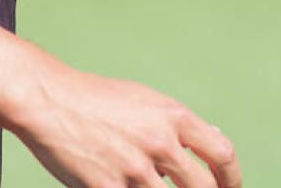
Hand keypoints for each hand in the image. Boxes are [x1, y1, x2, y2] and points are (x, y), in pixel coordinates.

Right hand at [14, 64, 240, 187]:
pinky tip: (119, 184)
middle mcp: (159, 142)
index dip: (232, 179)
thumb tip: (215, 140)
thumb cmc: (97, 100)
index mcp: (173, 116)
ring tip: (143, 183)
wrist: (48, 101)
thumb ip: (178, 124)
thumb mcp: (146, 101)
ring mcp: (135, 169)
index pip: (222, 154)